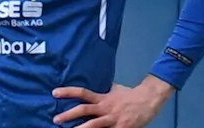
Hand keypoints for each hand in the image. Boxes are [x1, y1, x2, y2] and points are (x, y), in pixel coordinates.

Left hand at [52, 77, 172, 127]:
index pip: (82, 93)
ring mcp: (113, 119)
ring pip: (93, 125)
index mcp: (103, 98)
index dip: (68, 92)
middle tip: (55, 119)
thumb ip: (104, 89)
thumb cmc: (131, 95)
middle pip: (84, 110)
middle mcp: (105, 108)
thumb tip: (97, 81)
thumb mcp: (115, 89)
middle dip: (68, 115)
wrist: (148, 99)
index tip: (54, 93)